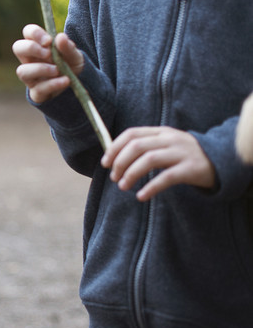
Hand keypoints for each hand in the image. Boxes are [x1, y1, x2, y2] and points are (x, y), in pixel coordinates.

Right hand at [12, 24, 83, 103]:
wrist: (77, 85)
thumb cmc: (71, 64)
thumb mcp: (75, 55)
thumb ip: (68, 47)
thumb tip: (61, 37)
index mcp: (38, 45)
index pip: (28, 32)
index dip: (35, 33)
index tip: (48, 41)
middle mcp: (30, 60)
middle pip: (17, 48)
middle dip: (31, 48)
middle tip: (48, 53)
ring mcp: (31, 77)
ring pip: (22, 71)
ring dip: (40, 69)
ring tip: (57, 70)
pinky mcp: (37, 92)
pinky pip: (38, 89)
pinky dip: (53, 84)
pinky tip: (65, 80)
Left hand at [101, 126, 215, 200]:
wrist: (221, 161)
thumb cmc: (184, 156)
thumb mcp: (166, 145)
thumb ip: (145, 147)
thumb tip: (114, 158)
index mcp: (161, 131)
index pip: (131, 134)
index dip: (114, 148)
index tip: (105, 163)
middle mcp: (170, 139)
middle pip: (137, 146)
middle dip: (120, 162)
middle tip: (114, 177)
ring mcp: (182, 153)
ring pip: (149, 159)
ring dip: (131, 174)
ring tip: (123, 186)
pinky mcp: (191, 169)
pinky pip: (167, 177)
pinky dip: (151, 187)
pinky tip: (141, 196)